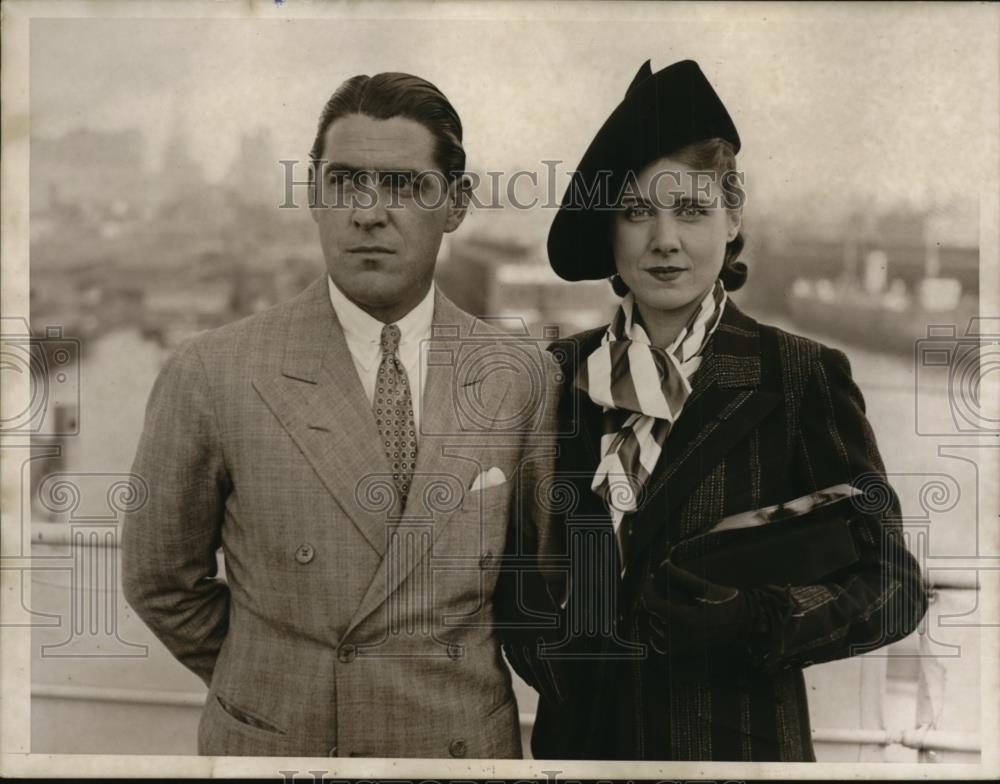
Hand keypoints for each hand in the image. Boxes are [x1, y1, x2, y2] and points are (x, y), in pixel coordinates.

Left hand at [640, 561, 766, 655]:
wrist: (747, 624)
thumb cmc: (729, 603)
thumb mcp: (706, 588)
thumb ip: (682, 577)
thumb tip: (663, 565)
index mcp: (686, 619)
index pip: (653, 604)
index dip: (647, 589)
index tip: (650, 579)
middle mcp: (682, 636)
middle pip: (653, 615)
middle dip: (655, 599)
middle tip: (663, 587)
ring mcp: (684, 647)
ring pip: (656, 630)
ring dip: (657, 615)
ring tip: (669, 603)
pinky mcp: (687, 652)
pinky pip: (662, 646)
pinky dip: (660, 634)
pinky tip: (667, 622)